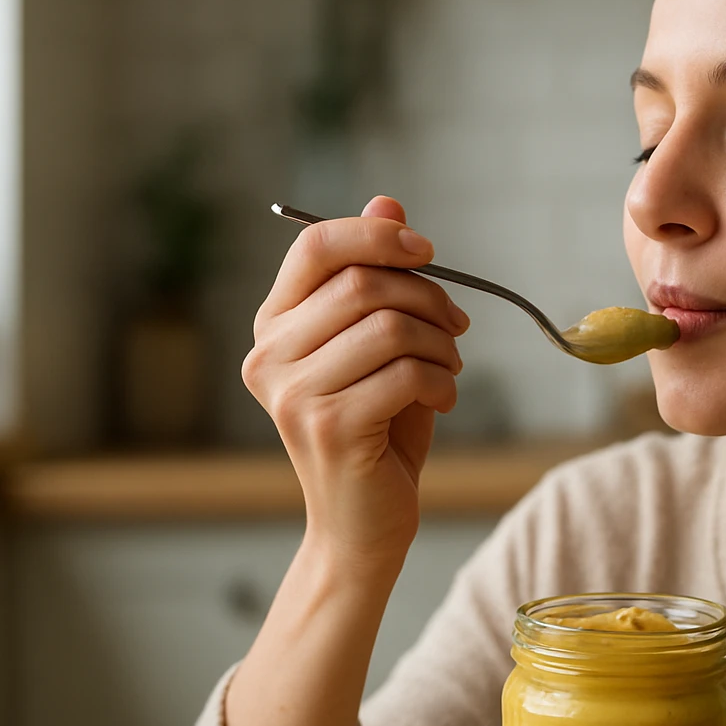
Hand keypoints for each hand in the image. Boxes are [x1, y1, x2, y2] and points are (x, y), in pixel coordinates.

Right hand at [243, 196, 468, 567]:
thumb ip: (377, 276)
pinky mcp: (329, 429)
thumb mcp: (379, 347)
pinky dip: (442, 381)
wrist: (363, 525)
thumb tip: (388, 200)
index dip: (377, 233)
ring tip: (450, 368)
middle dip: (427, 297)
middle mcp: (269, 356)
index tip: (426, 250)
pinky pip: (406, 374)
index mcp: (274, 326)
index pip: (316, 245)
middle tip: (456, 327)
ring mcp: (293, 395)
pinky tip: (443, 400)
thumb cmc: (376, 431)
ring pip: (389, 327)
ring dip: (440, 343)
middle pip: (362, 283)